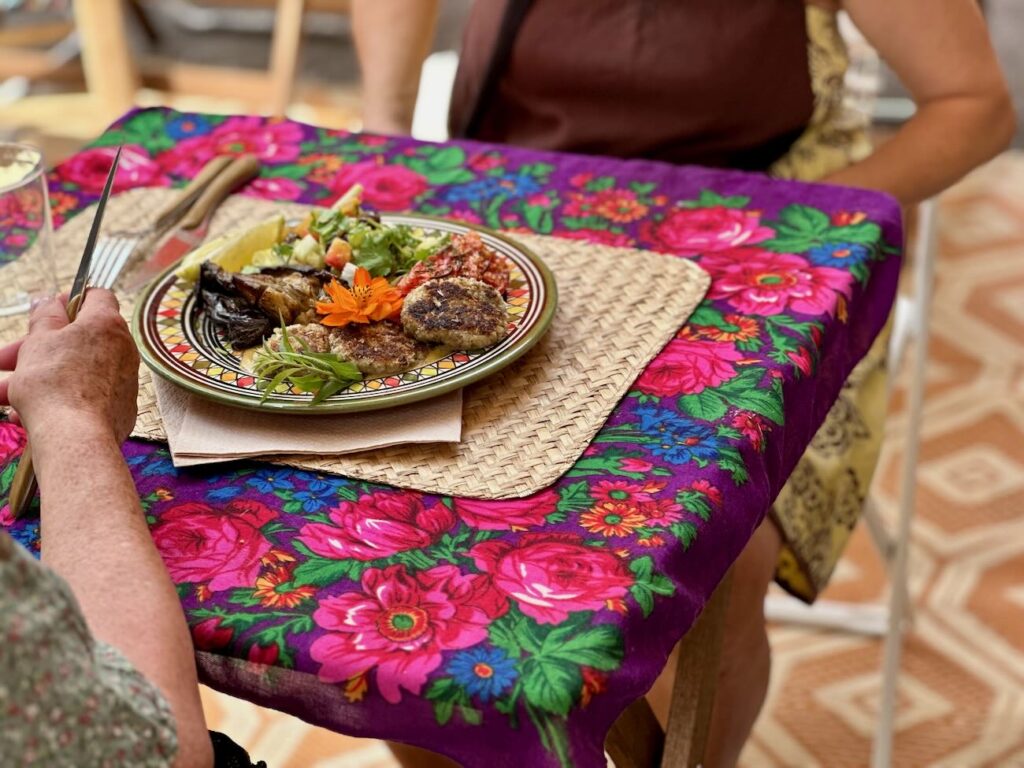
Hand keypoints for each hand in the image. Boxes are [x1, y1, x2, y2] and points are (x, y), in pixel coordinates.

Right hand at [0, 290, 138, 441]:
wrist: (75, 437)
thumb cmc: (55, 384)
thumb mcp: (39, 341)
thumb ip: (45, 316)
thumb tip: (50, 302)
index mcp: (106, 324)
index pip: (97, 297)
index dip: (70, 299)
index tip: (48, 310)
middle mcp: (123, 349)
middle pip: (78, 339)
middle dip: (37, 348)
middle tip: (7, 358)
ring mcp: (124, 380)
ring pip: (74, 370)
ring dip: (37, 378)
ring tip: (3, 393)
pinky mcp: (120, 407)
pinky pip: (85, 396)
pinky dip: (58, 400)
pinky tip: (24, 414)